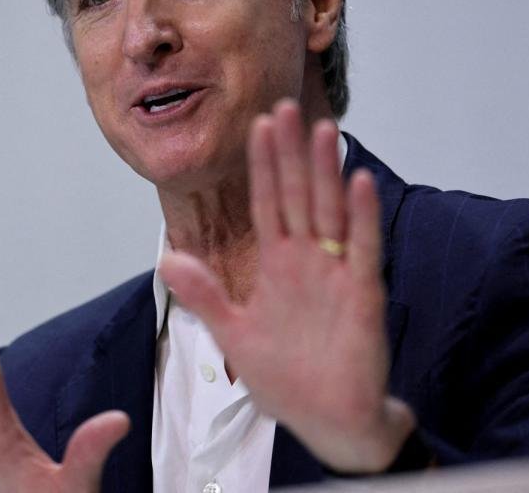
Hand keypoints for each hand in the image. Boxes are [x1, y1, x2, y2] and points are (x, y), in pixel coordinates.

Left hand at [158, 99, 415, 471]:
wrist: (329, 423)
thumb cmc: (288, 380)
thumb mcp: (233, 334)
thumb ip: (205, 295)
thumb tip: (166, 258)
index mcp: (277, 265)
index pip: (266, 202)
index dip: (263, 164)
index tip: (256, 124)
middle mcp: (307, 260)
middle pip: (297, 194)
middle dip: (291, 152)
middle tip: (285, 104)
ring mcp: (336, 273)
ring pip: (330, 210)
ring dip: (325, 171)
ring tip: (322, 128)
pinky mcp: (362, 295)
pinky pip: (362, 248)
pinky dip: (362, 216)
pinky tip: (358, 181)